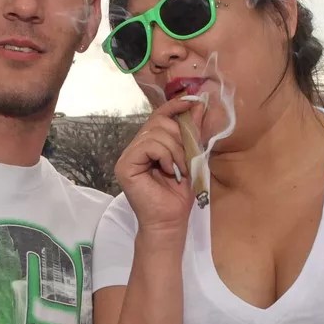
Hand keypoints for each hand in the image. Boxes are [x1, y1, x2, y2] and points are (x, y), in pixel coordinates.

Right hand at [115, 98, 205, 240]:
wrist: (170, 221)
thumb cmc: (179, 194)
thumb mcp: (191, 157)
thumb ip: (193, 132)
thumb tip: (199, 104)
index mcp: (150, 144)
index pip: (159, 115)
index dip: (174, 106)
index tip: (193, 101)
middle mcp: (136, 147)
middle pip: (159, 121)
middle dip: (180, 136)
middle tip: (187, 157)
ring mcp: (128, 155)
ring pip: (156, 133)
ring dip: (176, 150)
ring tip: (179, 169)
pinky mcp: (125, 165)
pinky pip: (149, 145)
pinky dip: (165, 156)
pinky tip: (168, 171)